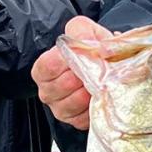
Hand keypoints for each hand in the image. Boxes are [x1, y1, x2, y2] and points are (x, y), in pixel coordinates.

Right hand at [32, 16, 112, 130]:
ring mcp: (60, 108)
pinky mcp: (75, 121)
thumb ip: (80, 30)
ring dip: (88, 92)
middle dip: (81, 77)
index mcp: (43, 69)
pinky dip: (94, 107)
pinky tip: (100, 96)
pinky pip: (82, 118)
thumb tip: (85, 41)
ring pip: (70, 104)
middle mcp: (47, 91)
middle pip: (59, 87)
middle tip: (96, 69)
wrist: (108, 63)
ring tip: (100, 82)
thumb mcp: (85, 30)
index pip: (46, 67)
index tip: (81, 55)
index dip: (65, 61)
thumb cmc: (91, 48)